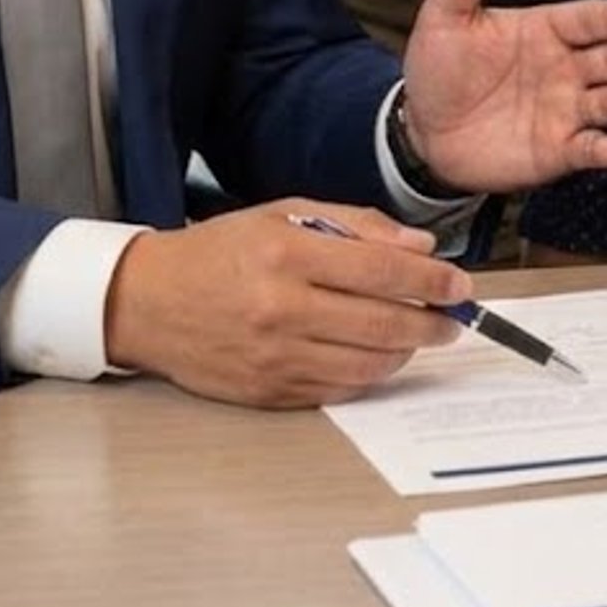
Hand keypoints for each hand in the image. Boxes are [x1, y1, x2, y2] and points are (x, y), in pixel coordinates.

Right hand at [103, 201, 466, 406]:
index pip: (381, 268)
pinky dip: (370, 374)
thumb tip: (420, 244)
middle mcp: (281, 308)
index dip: (431, 278)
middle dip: (432, 322)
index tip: (459, 283)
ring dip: (406, 351)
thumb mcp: (281, 214)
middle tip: (454, 318)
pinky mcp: (270, 392)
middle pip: (383, 322)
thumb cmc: (218, 252)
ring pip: (368, 362)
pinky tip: (378, 356)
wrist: (148, 303)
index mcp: (286, 254)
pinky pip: (340, 389)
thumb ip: (354, 225)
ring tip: (418, 335)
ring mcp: (276, 356)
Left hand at [399, 0, 606, 195]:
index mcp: (546, 30)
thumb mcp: (446, 17)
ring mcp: (564, 111)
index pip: (588, 20)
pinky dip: (598, 149)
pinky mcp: (556, 151)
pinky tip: (606, 149)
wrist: (422, 130)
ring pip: (606, 104)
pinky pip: (583, 149)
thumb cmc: (440, 66)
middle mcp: (566, 69)